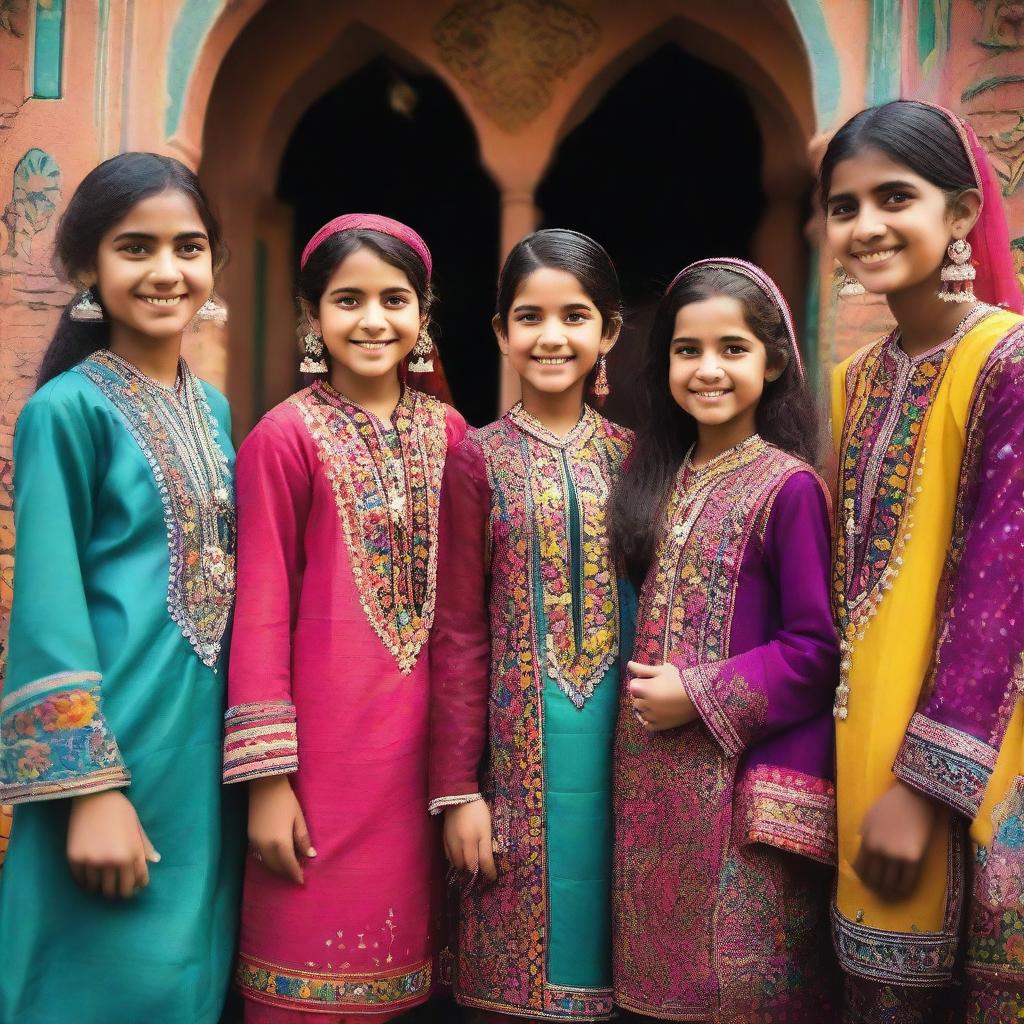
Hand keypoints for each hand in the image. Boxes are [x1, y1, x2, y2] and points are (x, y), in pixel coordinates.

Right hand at [67, 790, 159, 898]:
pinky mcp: (76, 859)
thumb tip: (156, 860)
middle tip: (119, 889)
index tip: (136, 886)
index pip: (138, 880)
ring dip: (102, 887)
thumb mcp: (137, 827)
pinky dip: (86, 881)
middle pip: (118, 891)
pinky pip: (82, 880)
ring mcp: (93, 861)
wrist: (94, 796)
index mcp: (132, 853)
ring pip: (98, 888)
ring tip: (104, 883)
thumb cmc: (120, 810)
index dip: (138, 885)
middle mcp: (113, 861)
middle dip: (121, 892)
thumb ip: (145, 846)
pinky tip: (90, 877)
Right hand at [248, 775, 315, 883]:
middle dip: (286, 873)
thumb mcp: (298, 818)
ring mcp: (255, 842)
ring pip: (266, 863)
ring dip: (277, 868)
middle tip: (296, 875)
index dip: (296, 874)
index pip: (289, 865)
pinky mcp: (249, 837)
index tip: (302, 882)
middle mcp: (265, 846)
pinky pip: (259, 856)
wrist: (264, 785)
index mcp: (280, 842)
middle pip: (276, 867)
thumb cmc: (286, 800)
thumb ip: (303, 839)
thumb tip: (310, 856)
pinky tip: (277, 857)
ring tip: (288, 867)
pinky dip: (268, 860)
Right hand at [443, 799, 496, 882]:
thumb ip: (486, 850)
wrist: (459, 796)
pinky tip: (460, 857)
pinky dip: (454, 860)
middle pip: (465, 866)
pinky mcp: (444, 838)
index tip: (493, 877)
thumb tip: (488, 868)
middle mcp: (458, 847)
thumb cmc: (477, 812)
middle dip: (473, 871)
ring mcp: (449, 843)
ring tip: (471, 865)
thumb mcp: (486, 830)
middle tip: (481, 871)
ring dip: (463, 867)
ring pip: (455, 863)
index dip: (487, 873)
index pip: (478, 865)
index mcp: (470, 844)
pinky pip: (448, 855)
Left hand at [627, 660, 696, 731]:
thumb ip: (642, 669)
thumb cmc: (680, 679)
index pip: (633, 686)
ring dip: (646, 707)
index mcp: (642, 689)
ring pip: (641, 712)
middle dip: (643, 695)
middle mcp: (644, 704)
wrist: (700, 696)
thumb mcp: (662, 671)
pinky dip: (648, 720)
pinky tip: (656, 714)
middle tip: (659, 691)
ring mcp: (651, 716)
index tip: (653, 681)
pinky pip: (647, 725)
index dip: (643, 682)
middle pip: (636, 699)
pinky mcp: (659, 726)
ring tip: (660, 702)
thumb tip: (628, 664)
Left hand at [854, 781, 937, 900]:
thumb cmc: (891, 805)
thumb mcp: (869, 820)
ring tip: (892, 893)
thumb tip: (864, 856)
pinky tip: (904, 890)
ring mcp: (897, 856)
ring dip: (890, 891)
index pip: (860, 869)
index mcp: (866, 841)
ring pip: (891, 884)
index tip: (867, 882)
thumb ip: (866, 838)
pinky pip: (908, 881)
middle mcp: (879, 851)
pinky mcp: (914, 859)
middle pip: (875, 880)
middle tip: (880, 891)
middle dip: (876, 888)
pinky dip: (905, 889)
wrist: (915, 797)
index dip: (863, 879)